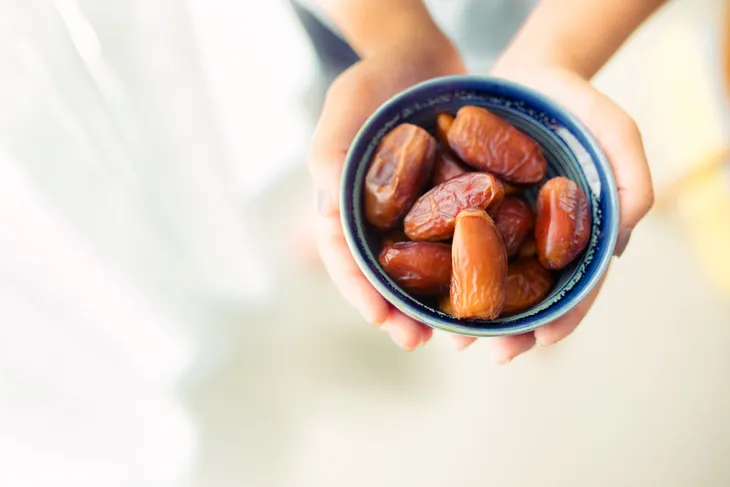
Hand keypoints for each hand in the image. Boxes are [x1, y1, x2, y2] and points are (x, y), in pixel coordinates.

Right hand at [308, 42, 464, 350]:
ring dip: (433, 302)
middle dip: (397, 311)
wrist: (422, 51)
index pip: (346, 255)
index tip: (380, 320)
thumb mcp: (346, 104)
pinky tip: (488, 288)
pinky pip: (458, 238)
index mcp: (346, 202)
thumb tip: (327, 212)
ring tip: (454, 332)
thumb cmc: (376, 75)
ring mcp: (414, 209)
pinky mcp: (448, 199)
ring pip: (422, 267)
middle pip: (384, 273)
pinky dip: (469, 266)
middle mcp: (379, 213)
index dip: (360, 291)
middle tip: (416, 341)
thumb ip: (330, 151)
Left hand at [472, 65, 654, 362]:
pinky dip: (443, 274)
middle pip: (527, 295)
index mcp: (574, 235)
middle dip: (510, 329)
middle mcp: (536, 239)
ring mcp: (501, 228)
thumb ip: (630, 178)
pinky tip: (426, 294)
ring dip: (473, 315)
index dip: (561, 317)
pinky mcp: (465, 210)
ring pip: (488, 282)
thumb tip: (617, 244)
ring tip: (453, 338)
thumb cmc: (574, 102)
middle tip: (488, 352)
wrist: (525, 72)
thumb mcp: (614, 130)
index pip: (575, 287)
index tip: (539, 341)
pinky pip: (453, 249)